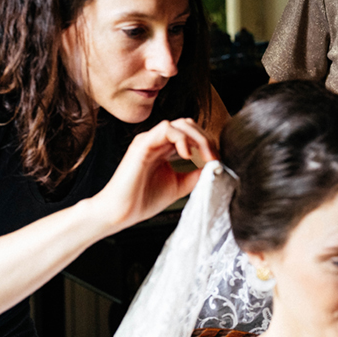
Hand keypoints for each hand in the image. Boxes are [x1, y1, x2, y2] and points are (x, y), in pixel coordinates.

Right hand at [92, 118, 217, 229]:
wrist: (120, 213)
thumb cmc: (143, 200)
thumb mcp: (179, 185)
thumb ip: (195, 174)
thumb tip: (214, 165)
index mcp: (164, 149)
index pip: (191, 134)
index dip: (208, 144)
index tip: (217, 160)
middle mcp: (157, 142)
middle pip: (188, 125)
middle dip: (206, 138)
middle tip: (213, 157)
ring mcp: (149, 141)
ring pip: (179, 123)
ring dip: (198, 137)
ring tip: (204, 156)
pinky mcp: (142, 145)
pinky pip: (165, 129)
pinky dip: (181, 138)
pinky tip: (187, 155)